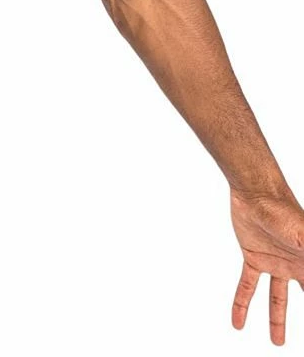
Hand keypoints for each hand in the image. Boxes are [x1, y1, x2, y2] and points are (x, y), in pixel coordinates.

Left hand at [229, 186, 303, 344]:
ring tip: (277, 343)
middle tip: (298, 341)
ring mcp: (274, 263)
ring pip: (276, 299)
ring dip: (276, 320)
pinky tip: (237, 323)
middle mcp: (295, 266)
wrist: (256, 192)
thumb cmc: (285, 211)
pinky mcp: (253, 258)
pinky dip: (241, 304)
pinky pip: (247, 286)